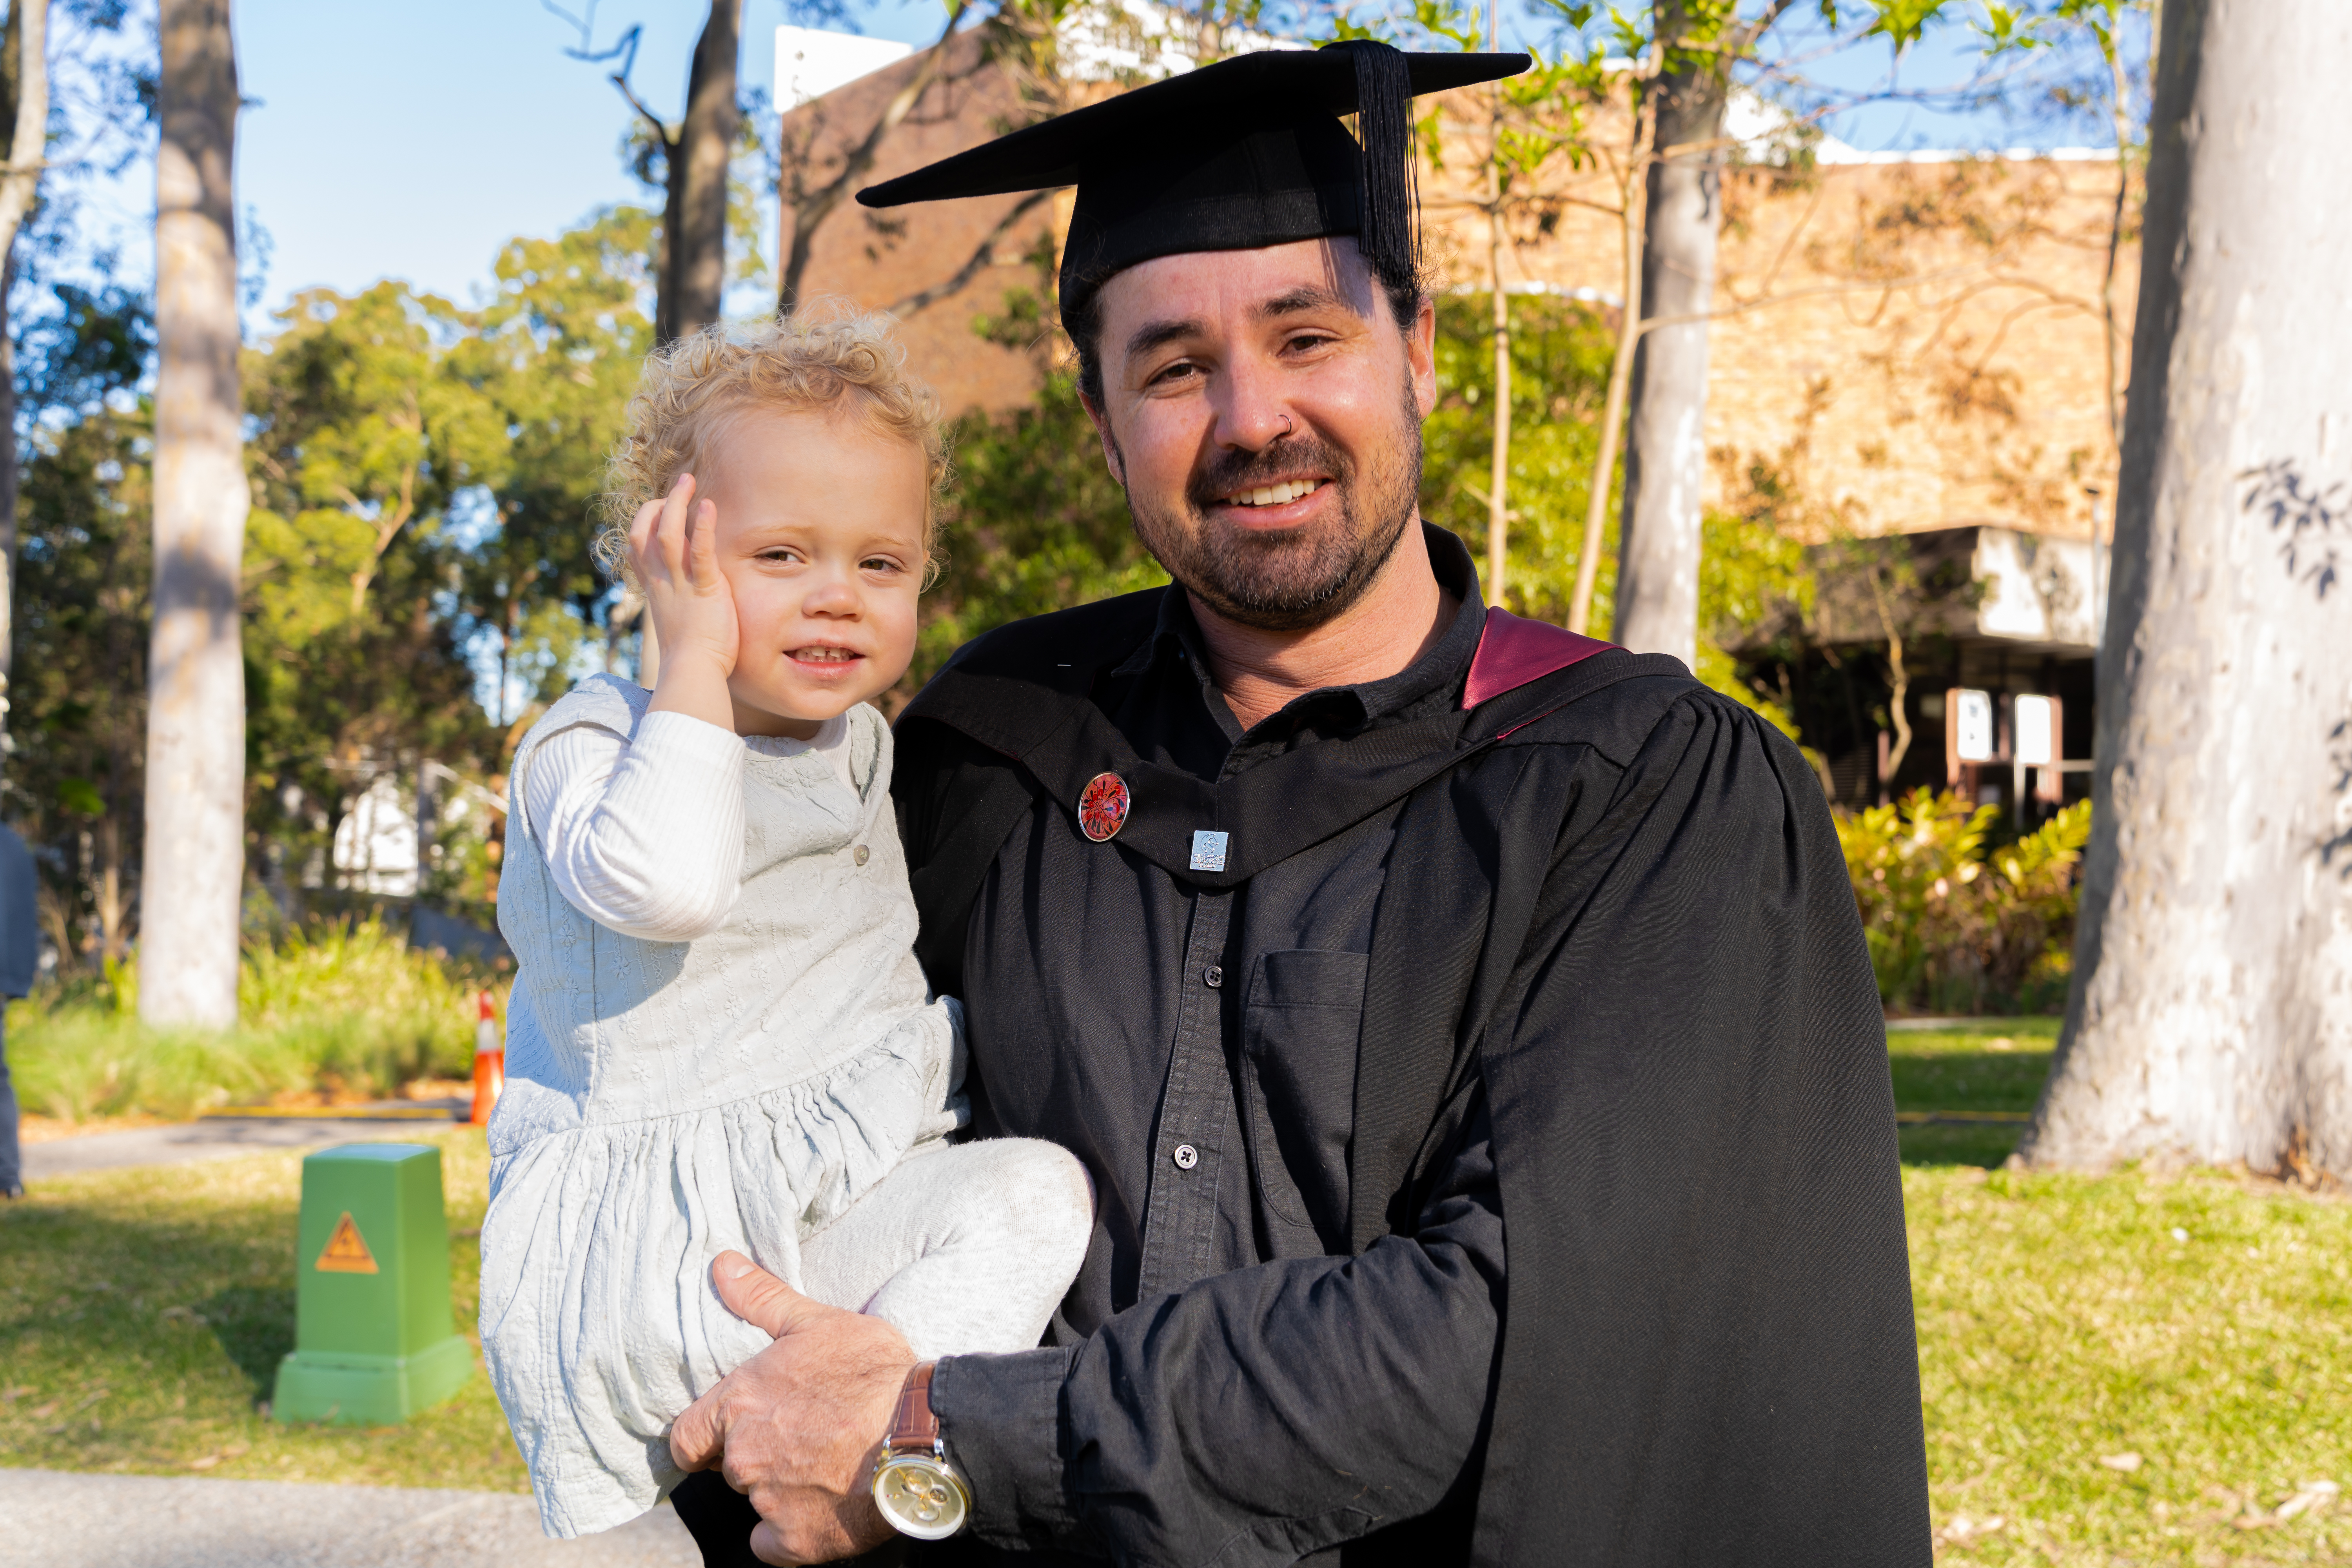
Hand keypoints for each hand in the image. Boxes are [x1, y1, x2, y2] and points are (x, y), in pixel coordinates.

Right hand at [630, 474, 737, 727]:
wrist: (693, 672)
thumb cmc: (691, 652)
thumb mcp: (678, 616)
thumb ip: (678, 596)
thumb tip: (685, 590)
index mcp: (654, 586)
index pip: (637, 543)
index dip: (646, 520)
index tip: (662, 506)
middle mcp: (661, 581)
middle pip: (644, 530)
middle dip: (660, 503)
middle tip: (682, 484)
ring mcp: (680, 584)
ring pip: (668, 534)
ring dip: (677, 503)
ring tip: (690, 482)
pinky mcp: (705, 590)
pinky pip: (700, 552)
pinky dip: (703, 526)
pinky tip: (709, 506)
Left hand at [670, 1252, 914, 1565]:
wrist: (925, 1429)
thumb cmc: (873, 1371)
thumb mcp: (818, 1322)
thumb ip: (763, 1299)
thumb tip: (721, 1265)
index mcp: (738, 1402)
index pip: (686, 1437)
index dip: (705, 1438)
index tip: (730, 1434)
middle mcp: (742, 1456)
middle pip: (728, 1467)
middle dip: (756, 1456)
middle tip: (800, 1440)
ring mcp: (767, 1501)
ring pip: (757, 1501)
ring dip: (780, 1488)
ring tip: (825, 1466)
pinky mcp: (796, 1540)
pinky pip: (774, 1544)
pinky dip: (792, 1531)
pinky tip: (825, 1505)